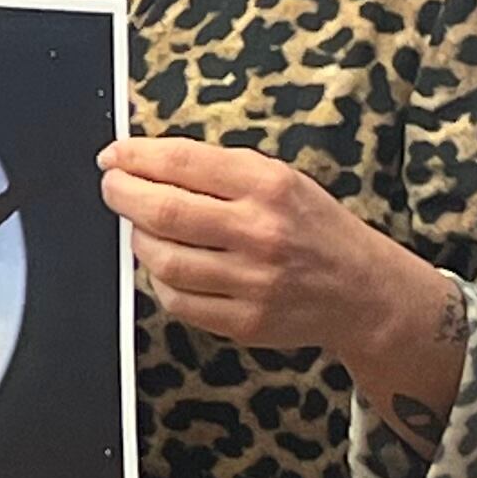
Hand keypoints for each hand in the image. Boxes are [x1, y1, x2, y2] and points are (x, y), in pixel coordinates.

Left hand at [98, 136, 465, 423]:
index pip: (181, 162)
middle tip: (112, 187)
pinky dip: (159, 281)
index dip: (134, 156)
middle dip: (122, 194)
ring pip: (164, 261)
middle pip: (163, 211)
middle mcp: (260, 231)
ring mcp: (253, 281)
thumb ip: (217, 169)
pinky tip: (167, 266)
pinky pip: (178, 302)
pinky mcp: (245, 321)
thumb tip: (144, 158)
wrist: (364, 291)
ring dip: (138, 240)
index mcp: (268, 184)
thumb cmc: (313, 227)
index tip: (113, 156)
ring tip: (142, 228)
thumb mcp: (279, 178)